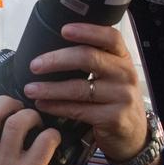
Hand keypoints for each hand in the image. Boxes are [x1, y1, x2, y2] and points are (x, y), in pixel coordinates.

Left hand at [23, 23, 148, 162]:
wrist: (132, 134)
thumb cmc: (114, 100)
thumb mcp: (112, 76)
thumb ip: (93, 62)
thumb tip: (52, 52)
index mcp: (122, 59)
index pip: (110, 37)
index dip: (87, 31)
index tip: (64, 30)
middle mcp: (125, 74)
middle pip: (89, 58)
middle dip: (57, 60)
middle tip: (35, 65)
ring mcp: (121, 97)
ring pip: (80, 88)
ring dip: (50, 88)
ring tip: (30, 89)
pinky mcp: (113, 118)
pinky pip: (78, 110)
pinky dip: (57, 107)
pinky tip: (43, 105)